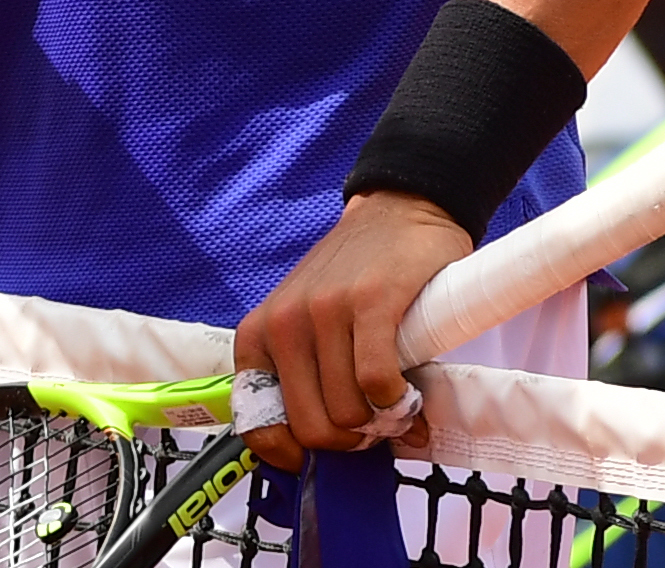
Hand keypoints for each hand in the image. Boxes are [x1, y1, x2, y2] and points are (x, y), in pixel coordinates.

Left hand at [231, 191, 474, 469]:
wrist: (397, 210)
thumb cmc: (354, 277)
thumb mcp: (309, 321)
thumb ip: (310, 376)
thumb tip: (332, 454)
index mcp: (260, 334)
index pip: (257, 423)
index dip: (293, 453)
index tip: (327, 453)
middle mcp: (284, 324)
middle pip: (311, 428)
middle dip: (349, 442)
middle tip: (373, 424)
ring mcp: (324, 311)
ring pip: (347, 413)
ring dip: (379, 422)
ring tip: (393, 402)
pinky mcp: (369, 304)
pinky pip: (377, 383)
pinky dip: (397, 401)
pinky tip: (407, 388)